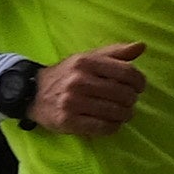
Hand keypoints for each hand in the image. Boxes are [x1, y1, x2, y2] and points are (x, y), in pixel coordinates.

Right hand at [29, 44, 145, 134]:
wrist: (32, 93)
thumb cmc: (66, 75)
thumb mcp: (87, 58)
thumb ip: (114, 53)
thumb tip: (141, 46)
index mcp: (86, 62)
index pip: (126, 72)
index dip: (139, 81)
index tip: (138, 87)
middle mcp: (78, 81)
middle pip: (123, 94)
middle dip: (131, 100)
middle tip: (128, 102)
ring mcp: (72, 102)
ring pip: (115, 112)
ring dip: (124, 115)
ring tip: (121, 113)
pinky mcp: (68, 121)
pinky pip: (103, 127)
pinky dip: (113, 127)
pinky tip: (110, 123)